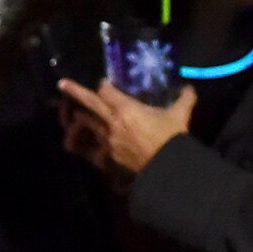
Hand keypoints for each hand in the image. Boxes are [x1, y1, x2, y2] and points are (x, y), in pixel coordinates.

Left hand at [57, 80, 196, 175]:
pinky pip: (91, 148)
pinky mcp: (108, 156)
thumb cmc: (171, 138)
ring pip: (87, 124)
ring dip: (81, 117)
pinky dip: (85, 144)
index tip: (103, 83)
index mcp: (126, 109)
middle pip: (89, 103)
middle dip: (75, 92)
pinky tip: (78, 144)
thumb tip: (190, 88)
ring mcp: (107, 140)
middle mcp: (112, 122)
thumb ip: (184, 99)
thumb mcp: (179, 116)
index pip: (106, 91)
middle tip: (62, 84)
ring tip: (75, 114)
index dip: (104, 86)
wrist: (167, 167)